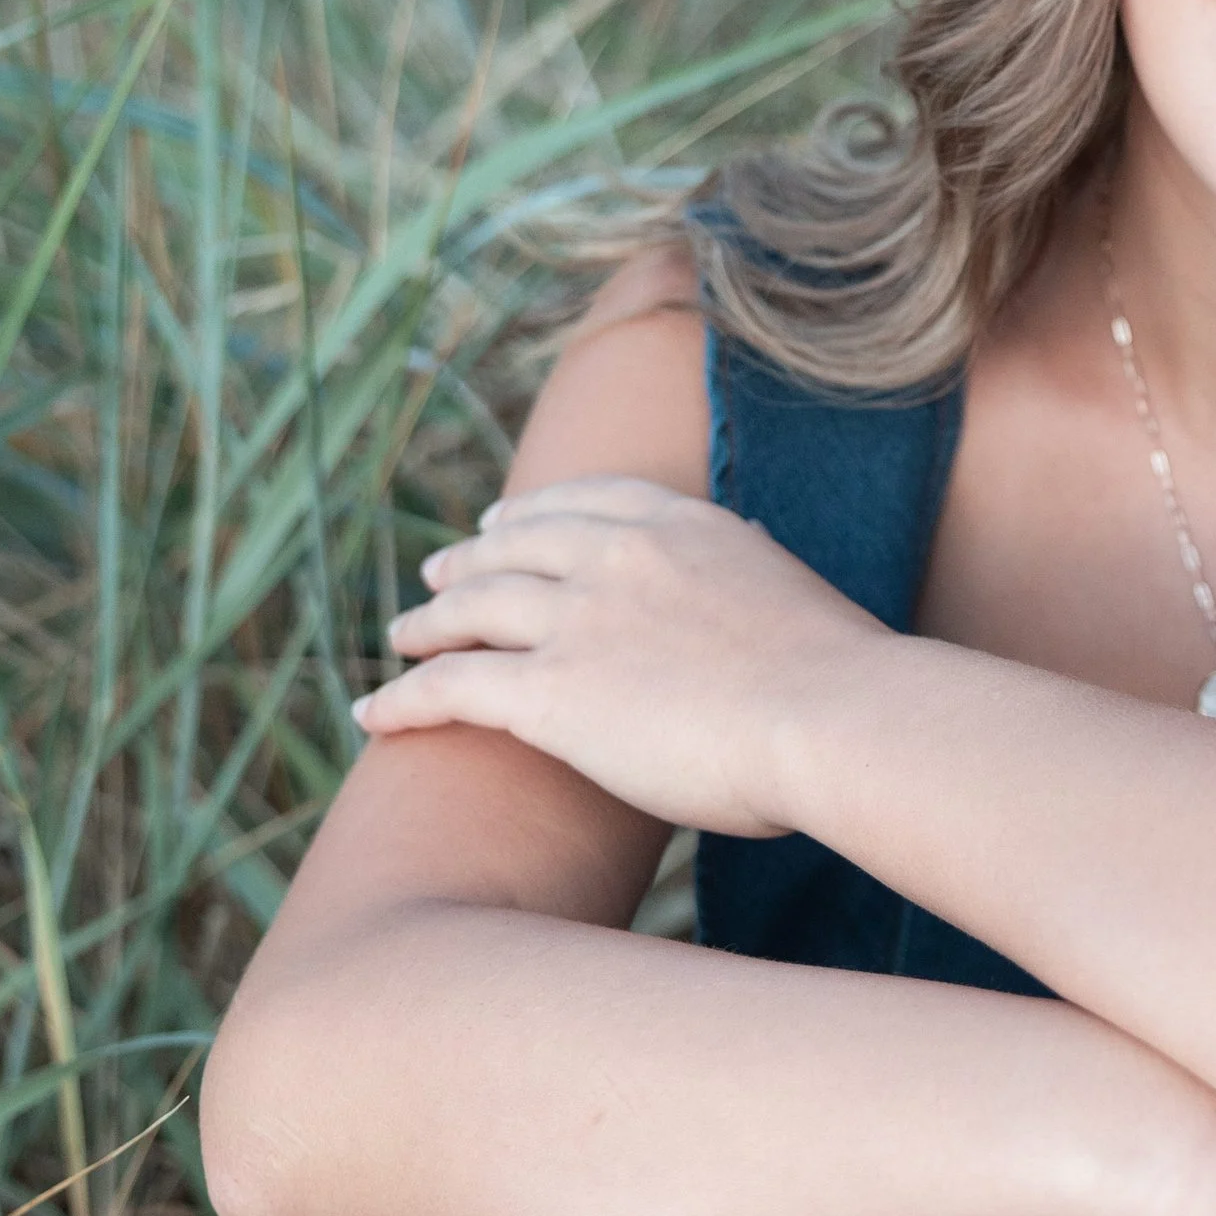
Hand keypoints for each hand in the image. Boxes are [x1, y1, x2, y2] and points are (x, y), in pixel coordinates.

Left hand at [356, 476, 876, 834]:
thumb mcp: (791, 595)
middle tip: (439, 577)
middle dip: (468, 561)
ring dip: (427, 625)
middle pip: (513, 546)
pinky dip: (403, 696)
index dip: (531, 514)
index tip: (507, 525)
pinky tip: (374, 716)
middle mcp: (616, 554)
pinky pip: (450, 685)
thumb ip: (750, 579)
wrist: (835, 714)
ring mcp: (576, 618)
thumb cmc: (841, 679)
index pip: (583, 500)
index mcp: (680, 523)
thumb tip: (757, 575)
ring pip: (470, 608)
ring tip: (404, 639)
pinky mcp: (548, 691)